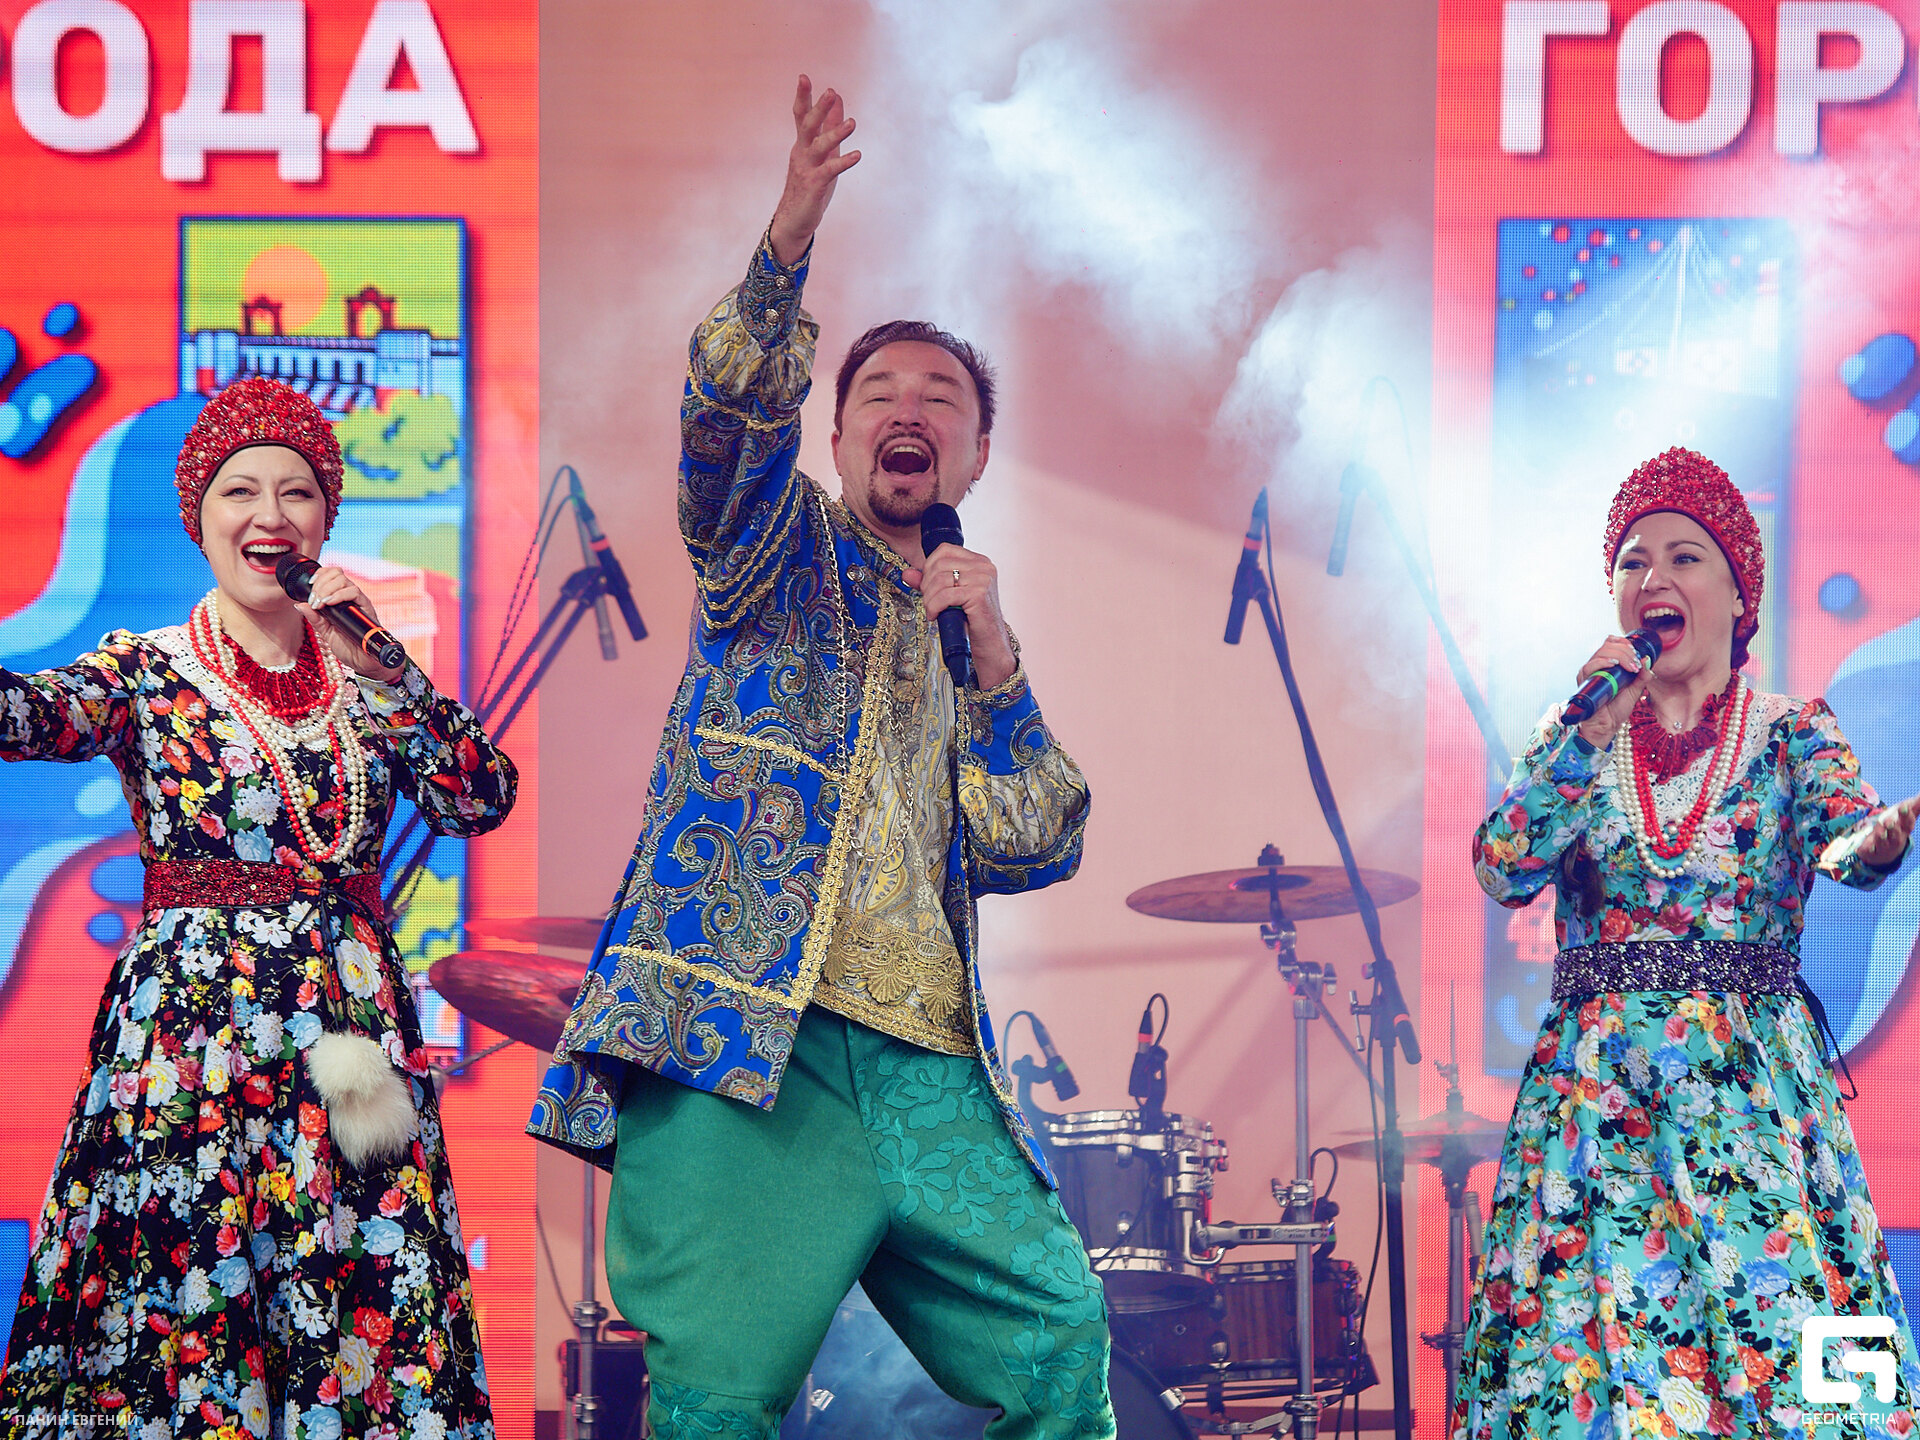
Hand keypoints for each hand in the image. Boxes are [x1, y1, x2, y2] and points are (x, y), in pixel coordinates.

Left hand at [297, 566, 403, 682]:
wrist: (363, 661)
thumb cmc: (348, 646)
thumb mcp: (325, 631)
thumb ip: (314, 618)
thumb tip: (299, 605)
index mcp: (340, 599)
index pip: (331, 575)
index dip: (320, 575)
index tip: (309, 585)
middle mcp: (350, 597)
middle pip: (336, 573)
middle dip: (320, 583)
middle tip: (314, 600)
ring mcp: (358, 601)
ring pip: (344, 579)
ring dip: (327, 588)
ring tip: (321, 603)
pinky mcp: (366, 607)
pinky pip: (354, 592)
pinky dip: (339, 594)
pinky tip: (329, 603)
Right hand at [769, 76, 859, 267]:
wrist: (795, 219)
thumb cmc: (810, 183)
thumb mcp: (823, 152)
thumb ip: (829, 125)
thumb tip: (838, 98)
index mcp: (802, 144)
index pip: (801, 116)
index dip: (803, 97)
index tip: (804, 77)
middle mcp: (802, 153)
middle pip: (808, 126)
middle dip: (818, 109)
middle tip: (829, 92)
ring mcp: (807, 169)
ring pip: (819, 147)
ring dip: (835, 134)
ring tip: (852, 124)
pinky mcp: (814, 186)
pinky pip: (829, 172)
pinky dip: (843, 163)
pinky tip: (857, 156)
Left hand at [906, 544, 1016, 689]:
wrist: (989, 644)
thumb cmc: (970, 620)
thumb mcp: (948, 596)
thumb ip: (929, 582)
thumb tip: (907, 573)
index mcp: (979, 561)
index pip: (944, 550)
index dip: (929, 567)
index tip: (929, 587)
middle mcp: (984, 566)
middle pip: (939, 565)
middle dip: (927, 586)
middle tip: (930, 603)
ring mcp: (983, 579)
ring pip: (939, 580)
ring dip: (929, 599)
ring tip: (933, 611)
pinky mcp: (979, 594)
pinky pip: (944, 595)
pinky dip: (934, 607)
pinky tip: (936, 616)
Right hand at [1572, 634, 1651, 746]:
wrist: (1607, 726)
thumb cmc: (1617, 709)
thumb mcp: (1635, 690)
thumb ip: (1642, 676)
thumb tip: (1647, 660)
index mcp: (1607, 665)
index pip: (1611, 643)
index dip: (1623, 643)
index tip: (1636, 652)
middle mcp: (1597, 666)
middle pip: (1608, 645)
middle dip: (1626, 651)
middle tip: (1636, 663)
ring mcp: (1589, 673)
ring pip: (1601, 652)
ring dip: (1619, 656)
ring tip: (1631, 667)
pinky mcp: (1584, 681)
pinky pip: (1590, 666)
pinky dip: (1603, 662)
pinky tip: (1614, 665)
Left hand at [1857, 794, 1919, 868]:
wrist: (1885, 851)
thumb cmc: (1897, 829)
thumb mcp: (1905, 817)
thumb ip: (1915, 805)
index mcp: (1904, 828)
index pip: (1908, 822)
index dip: (1906, 815)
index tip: (1903, 806)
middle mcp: (1896, 838)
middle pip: (1896, 833)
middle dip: (1894, 827)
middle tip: (1889, 820)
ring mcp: (1883, 845)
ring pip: (1884, 842)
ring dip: (1882, 836)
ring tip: (1879, 831)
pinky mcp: (1871, 850)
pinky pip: (1870, 851)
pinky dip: (1869, 849)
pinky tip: (1867, 847)